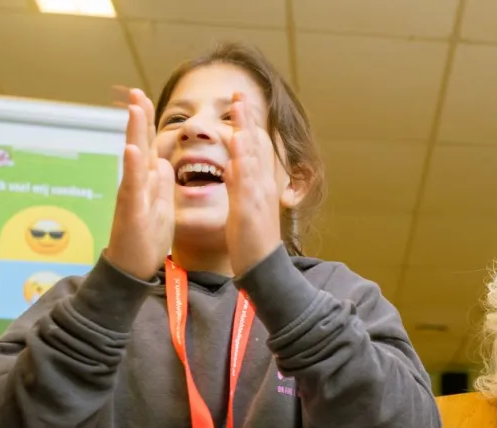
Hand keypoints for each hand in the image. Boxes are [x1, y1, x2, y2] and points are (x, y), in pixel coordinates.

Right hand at [105, 89, 173, 279]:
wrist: (133, 269)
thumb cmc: (146, 238)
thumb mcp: (161, 207)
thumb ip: (160, 184)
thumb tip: (162, 162)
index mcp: (148, 182)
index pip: (150, 146)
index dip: (148, 123)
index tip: (145, 98)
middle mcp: (137, 184)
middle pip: (139, 145)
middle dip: (139, 118)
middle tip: (136, 91)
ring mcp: (133, 196)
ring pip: (134, 160)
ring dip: (135, 134)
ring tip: (134, 110)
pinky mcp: (132, 212)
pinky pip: (132, 187)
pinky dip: (132, 169)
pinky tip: (132, 151)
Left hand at [224, 92, 283, 274]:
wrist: (262, 266)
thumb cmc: (252, 240)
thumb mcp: (246, 206)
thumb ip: (241, 184)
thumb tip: (233, 165)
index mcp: (260, 184)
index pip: (255, 147)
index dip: (247, 123)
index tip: (239, 101)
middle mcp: (262, 184)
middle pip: (256, 143)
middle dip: (247, 117)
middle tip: (239, 92)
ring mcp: (258, 193)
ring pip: (252, 155)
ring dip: (246, 128)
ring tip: (239, 105)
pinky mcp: (250, 205)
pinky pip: (247, 178)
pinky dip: (244, 158)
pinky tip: (239, 141)